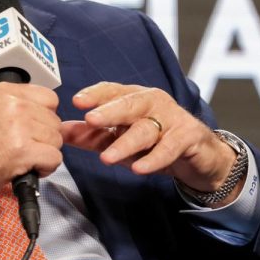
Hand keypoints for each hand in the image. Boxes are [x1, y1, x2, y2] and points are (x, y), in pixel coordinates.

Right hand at [0, 82, 62, 227]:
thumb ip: (12, 108)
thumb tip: (38, 117)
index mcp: (4, 92)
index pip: (49, 98)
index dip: (44, 117)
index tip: (33, 130)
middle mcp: (14, 104)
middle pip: (55, 121)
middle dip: (44, 139)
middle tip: (25, 150)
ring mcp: (19, 126)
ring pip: (56, 141)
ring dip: (45, 154)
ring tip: (23, 161)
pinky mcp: (22, 150)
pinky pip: (54, 159)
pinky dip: (45, 169)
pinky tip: (26, 170)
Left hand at [61, 82, 239, 202]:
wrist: (199, 156)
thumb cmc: (156, 141)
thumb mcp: (120, 138)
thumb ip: (91, 136)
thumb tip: (61, 132)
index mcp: (134, 98)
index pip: (112, 91)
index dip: (95, 95)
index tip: (76, 101)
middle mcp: (153, 103)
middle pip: (129, 104)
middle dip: (109, 111)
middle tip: (90, 120)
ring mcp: (173, 118)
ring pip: (146, 129)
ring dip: (126, 144)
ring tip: (107, 158)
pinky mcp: (189, 136)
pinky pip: (169, 147)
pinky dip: (154, 158)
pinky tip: (140, 168)